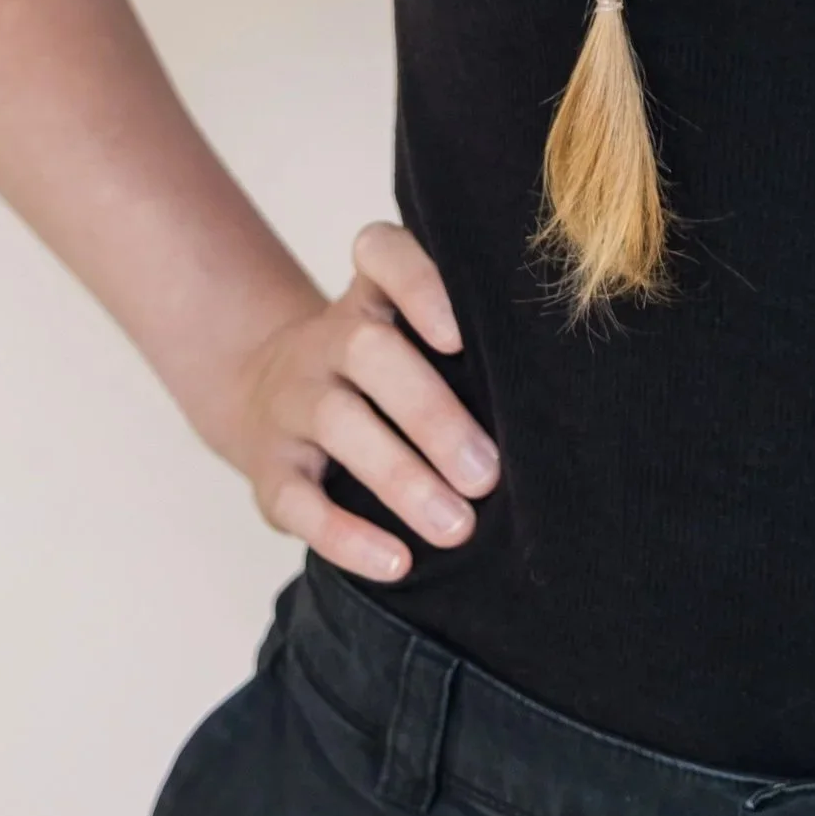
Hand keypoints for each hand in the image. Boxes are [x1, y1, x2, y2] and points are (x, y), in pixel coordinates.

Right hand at [199, 221, 501, 582]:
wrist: (263, 394)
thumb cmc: (380, 370)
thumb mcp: (406, 335)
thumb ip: (465, 345)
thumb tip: (552, 399)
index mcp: (369, 296)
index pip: (381, 253)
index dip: (419, 284)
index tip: (460, 335)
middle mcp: (325, 338)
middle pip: (369, 352)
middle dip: (433, 416)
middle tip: (487, 475)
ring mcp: (292, 399)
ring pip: (338, 424)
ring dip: (401, 478)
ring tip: (457, 526)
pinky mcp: (270, 467)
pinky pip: (297, 499)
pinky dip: (346, 535)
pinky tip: (396, 562)